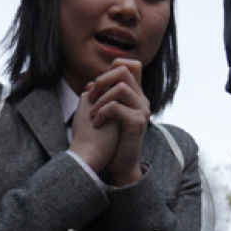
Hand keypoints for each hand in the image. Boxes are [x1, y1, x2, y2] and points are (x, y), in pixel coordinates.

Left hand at [70, 59, 148, 185]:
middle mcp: (142, 99)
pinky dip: (102, 113)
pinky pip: (116, 106)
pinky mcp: (138, 122)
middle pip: (124, 70)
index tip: (98, 86)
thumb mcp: (103, 114)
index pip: (132, 65)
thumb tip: (89, 84)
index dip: (113, 67)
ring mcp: (142, 110)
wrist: (117, 164)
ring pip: (120, 87)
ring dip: (101, 100)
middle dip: (103, 80)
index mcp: (135, 95)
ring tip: (93, 114)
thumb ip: (100, 98)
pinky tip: (97, 123)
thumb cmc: (108, 140)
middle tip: (91, 97)